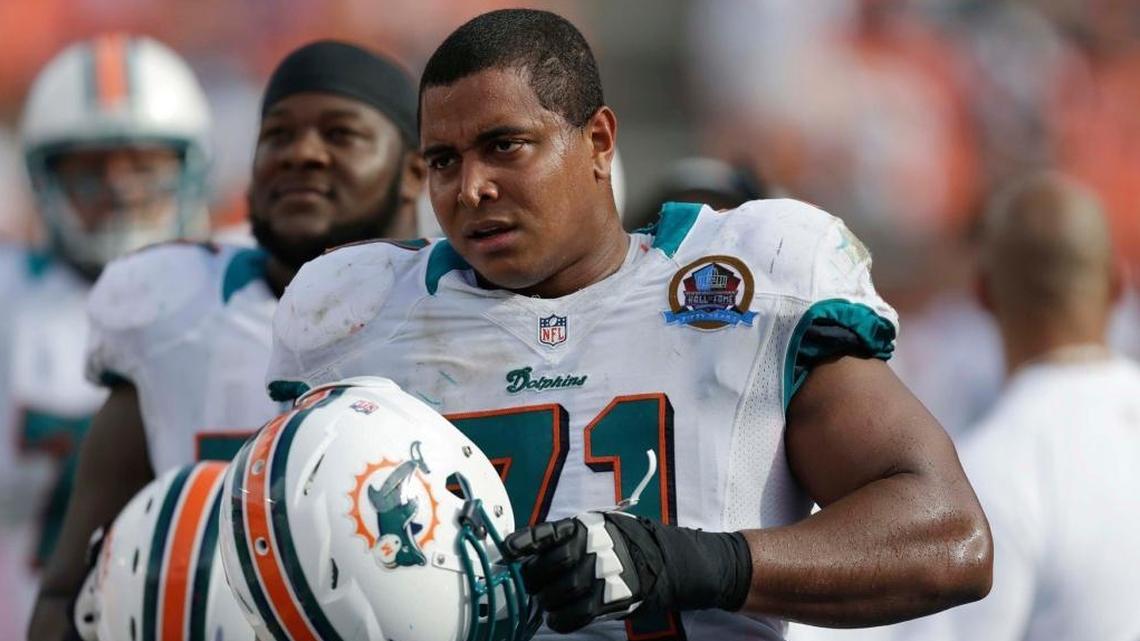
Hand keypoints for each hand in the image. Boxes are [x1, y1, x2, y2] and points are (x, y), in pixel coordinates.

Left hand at [502, 511, 751, 633]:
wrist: (666, 559)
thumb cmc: (624, 543)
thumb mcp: (596, 528)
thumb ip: (565, 537)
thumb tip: (528, 554)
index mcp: (582, 525)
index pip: (544, 533)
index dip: (522, 543)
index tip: (507, 552)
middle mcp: (589, 546)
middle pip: (544, 568)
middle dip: (532, 581)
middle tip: (533, 587)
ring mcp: (600, 572)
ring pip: (557, 594)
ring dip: (546, 603)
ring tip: (547, 605)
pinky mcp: (611, 596)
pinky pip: (576, 614)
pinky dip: (561, 620)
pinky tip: (557, 620)